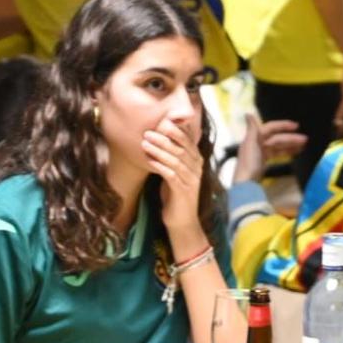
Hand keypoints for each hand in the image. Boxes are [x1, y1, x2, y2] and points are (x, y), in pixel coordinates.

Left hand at [143, 118, 206, 241]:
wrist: (181, 220)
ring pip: (176, 161)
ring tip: (144, 144)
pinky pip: (172, 175)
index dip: (176, 131)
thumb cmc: (175, 193)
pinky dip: (160, 167)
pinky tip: (150, 161)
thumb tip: (160, 136)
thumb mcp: (175, 171)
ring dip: (159, 151)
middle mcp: (197, 169)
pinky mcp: (184, 192)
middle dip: (164, 139)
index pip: (188, 142)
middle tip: (147, 132)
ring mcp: (192, 181)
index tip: (161, 122)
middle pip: (181, 149)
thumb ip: (173, 155)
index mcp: (196, 162)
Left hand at [232, 114, 307, 185]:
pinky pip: (276, 154)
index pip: (270, 128)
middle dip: (291, 138)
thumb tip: (248, 113)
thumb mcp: (250, 145)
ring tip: (304, 146)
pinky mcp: (263, 162)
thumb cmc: (249, 164)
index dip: (283, 126)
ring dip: (291, 145)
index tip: (296, 126)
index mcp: (254, 138)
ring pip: (278, 146)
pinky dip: (285, 152)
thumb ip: (252, 130)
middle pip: (276, 138)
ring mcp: (261, 153)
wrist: (246, 184)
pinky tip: (294, 153)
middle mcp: (257, 143)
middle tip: (306, 140)